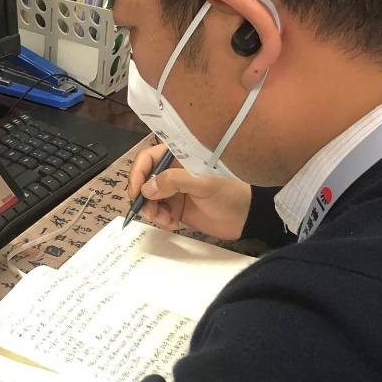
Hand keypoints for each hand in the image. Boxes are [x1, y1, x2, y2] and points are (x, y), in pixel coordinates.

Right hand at [125, 143, 251, 238]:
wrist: (245, 217)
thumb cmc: (230, 193)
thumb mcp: (203, 182)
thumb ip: (174, 181)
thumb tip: (147, 189)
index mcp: (179, 157)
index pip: (148, 158)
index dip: (138, 173)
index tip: (136, 191)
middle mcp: (173, 171)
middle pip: (144, 179)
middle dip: (143, 196)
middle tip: (150, 211)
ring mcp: (173, 190)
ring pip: (148, 198)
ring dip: (151, 210)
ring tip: (166, 220)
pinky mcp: (176, 208)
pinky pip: (158, 212)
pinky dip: (160, 219)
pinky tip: (173, 223)